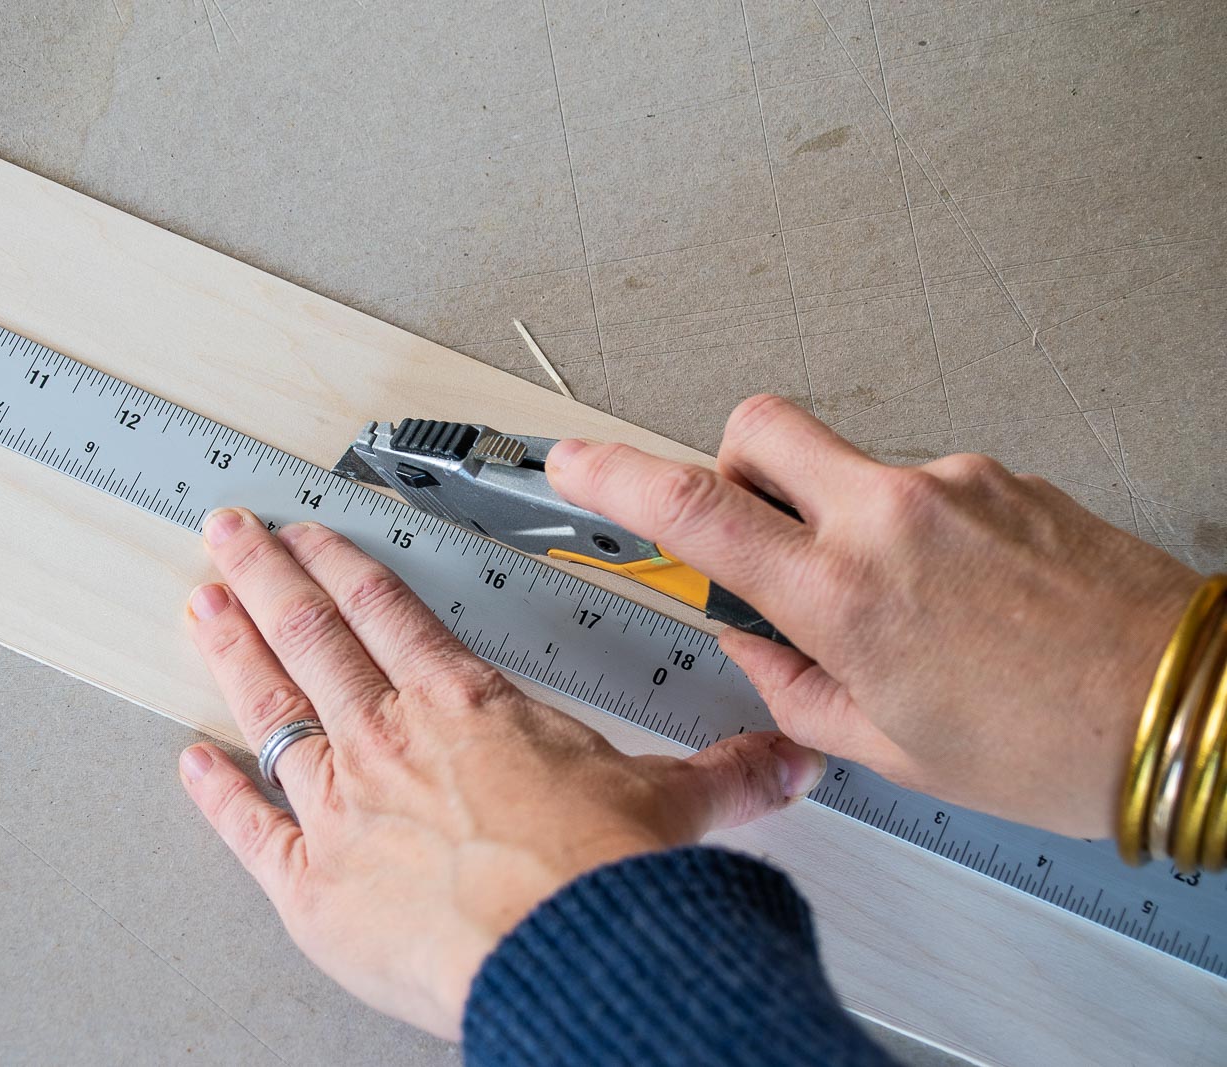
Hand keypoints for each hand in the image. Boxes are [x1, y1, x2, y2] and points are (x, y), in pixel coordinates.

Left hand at [177, 508, 825, 1037]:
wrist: (568, 952)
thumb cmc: (600, 874)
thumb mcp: (670, 803)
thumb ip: (724, 774)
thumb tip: (784, 759)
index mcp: (466, 706)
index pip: (391, 613)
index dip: (346, 567)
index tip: (315, 535)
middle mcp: (392, 741)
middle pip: (314, 635)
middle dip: (266, 575)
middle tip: (230, 531)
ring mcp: (344, 806)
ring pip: (273, 705)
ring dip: (234, 648)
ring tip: (202, 601)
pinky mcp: (315, 884)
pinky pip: (251, 828)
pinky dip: (216, 795)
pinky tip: (191, 762)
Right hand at [546, 395, 1201, 838]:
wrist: (1191, 708)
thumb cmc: (1059, 744)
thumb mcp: (892, 749)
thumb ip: (793, 691)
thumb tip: (755, 649)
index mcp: (847, 596)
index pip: (696, 510)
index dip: (615, 475)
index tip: (574, 463)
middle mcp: (892, 518)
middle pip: (759, 427)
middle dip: (728, 465)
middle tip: (748, 531)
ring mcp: (952, 484)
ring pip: (843, 464)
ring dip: (834, 517)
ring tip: (891, 605)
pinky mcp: (1000, 476)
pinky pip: (915, 483)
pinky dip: (906, 529)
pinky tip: (949, 595)